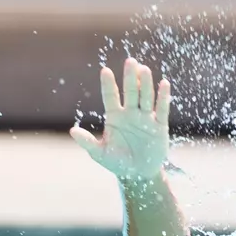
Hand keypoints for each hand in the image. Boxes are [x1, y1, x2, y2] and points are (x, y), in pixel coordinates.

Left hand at [70, 57, 170, 185]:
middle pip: (131, 92)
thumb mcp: (99, 153)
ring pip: (146, 97)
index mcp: (114, 117)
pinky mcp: (159, 126)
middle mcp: (130, 114)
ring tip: (144, 69)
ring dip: (146, 84)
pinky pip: (162, 109)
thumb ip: (87, 142)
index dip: (108, 84)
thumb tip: (72, 131)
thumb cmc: (116, 162)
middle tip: (130, 61)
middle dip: (130, 78)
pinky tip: (164, 84)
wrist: (137, 174)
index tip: (105, 70)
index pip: (110, 97)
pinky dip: (163, 98)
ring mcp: (146, 118)